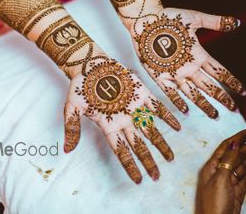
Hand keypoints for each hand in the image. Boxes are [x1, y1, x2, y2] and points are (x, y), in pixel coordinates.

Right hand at [63, 56, 180, 183]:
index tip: (138, 180)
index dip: (130, 166)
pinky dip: (167, 117)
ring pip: (150, 129)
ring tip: (171, 158)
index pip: (121, 151)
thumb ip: (72, 127)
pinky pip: (157, 107)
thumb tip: (67, 149)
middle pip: (139, 145)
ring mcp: (134, 107)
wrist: (91, 65)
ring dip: (161, 143)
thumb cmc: (80, 86)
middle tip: (157, 177)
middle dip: (148, 161)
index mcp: (109, 126)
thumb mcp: (72, 108)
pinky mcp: (142, 93)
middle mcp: (124, 120)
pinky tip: (178, 126)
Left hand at [129, 8, 245, 117]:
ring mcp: (174, 72)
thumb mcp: (195, 18)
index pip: (218, 71)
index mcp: (198, 54)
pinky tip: (186, 111)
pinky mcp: (159, 75)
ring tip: (214, 115)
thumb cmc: (169, 17)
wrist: (145, 19)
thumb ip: (214, 22)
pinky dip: (178, 101)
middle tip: (233, 110)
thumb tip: (236, 22)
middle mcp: (188, 66)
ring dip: (204, 104)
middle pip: (208, 85)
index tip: (242, 92)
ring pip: (193, 92)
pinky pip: (170, 91)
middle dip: (221, 97)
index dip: (231, 81)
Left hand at [196, 127, 245, 213]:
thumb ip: (228, 160)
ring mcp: (228, 182)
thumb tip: (234, 142)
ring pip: (244, 165)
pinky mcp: (236, 193)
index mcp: (212, 166)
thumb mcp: (220, 179)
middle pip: (238, 154)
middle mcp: (219, 172)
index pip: (228, 146)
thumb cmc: (213, 205)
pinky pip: (245, 177)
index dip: (241, 136)